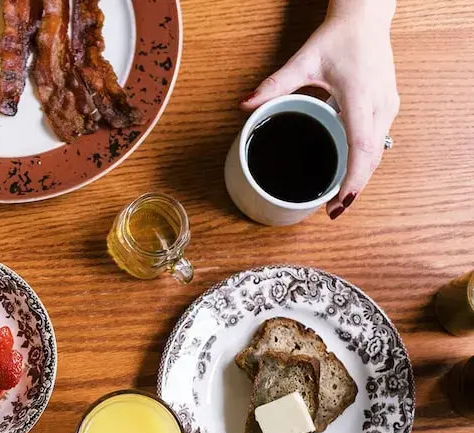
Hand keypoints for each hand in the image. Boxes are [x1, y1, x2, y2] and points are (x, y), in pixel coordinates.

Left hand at [240, 1, 397, 218]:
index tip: (339, 203)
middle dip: (355, 187)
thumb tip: (245, 105)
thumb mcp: (304, 60)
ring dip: (361, 176)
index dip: (353, 180)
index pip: (361, 148)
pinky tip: (347, 171)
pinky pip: (378, 141)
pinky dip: (364, 160)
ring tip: (338, 197)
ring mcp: (389, 106)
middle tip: (332, 210)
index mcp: (361, 97)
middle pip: (372, 158)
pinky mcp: (388, 106)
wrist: (366, 18)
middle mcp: (381, 105)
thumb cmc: (340, 37)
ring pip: (378, 151)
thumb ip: (274, 85)